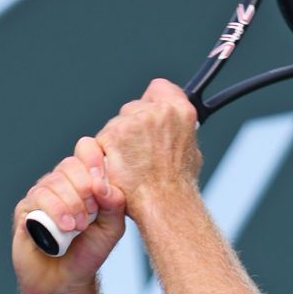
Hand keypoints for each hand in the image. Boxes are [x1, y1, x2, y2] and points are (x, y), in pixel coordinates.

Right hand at [11, 136, 128, 293]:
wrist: (65, 281)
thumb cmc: (88, 253)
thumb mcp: (111, 230)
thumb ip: (115, 206)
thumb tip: (104, 186)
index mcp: (83, 180)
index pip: (86, 150)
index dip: (94, 158)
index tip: (101, 180)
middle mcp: (61, 183)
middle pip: (71, 165)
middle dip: (85, 189)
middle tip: (92, 214)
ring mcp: (42, 194)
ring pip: (54, 182)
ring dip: (72, 204)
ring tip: (80, 227)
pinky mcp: (26, 209)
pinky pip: (39, 198)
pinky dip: (56, 212)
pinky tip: (66, 229)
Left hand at [98, 79, 202, 213]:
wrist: (164, 205)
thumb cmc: (177, 186)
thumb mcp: (190, 151)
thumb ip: (176, 131)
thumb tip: (169, 126)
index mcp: (180, 111)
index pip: (159, 88)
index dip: (152, 101)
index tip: (148, 112)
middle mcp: (157, 112)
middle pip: (133, 108)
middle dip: (132, 127)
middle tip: (139, 152)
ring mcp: (133, 123)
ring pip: (116, 125)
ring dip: (118, 142)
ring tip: (132, 166)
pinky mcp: (112, 136)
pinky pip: (102, 140)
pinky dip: (106, 155)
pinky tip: (119, 169)